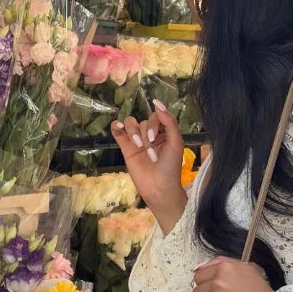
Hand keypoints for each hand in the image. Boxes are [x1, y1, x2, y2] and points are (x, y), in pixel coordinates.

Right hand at [112, 101, 186, 232]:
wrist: (159, 188)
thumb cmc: (170, 167)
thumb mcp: (175, 142)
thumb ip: (169, 122)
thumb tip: (156, 103)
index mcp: (164, 133)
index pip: (156, 116)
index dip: (154, 124)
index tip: (154, 138)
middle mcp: (150, 135)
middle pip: (143, 121)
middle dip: (145, 133)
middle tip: (149, 150)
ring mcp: (137, 141)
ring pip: (131, 124)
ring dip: (134, 132)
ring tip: (138, 146)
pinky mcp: (126, 148)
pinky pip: (118, 132)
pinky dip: (116, 127)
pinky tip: (117, 127)